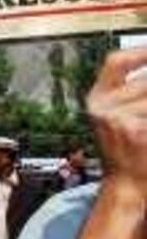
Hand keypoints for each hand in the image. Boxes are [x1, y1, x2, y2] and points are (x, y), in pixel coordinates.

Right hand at [86, 47, 146, 193]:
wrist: (128, 186)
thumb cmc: (129, 153)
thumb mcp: (118, 117)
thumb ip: (131, 94)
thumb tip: (146, 71)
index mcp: (96, 99)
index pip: (115, 62)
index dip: (139, 52)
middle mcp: (101, 106)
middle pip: (145, 82)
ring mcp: (117, 118)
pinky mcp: (134, 130)